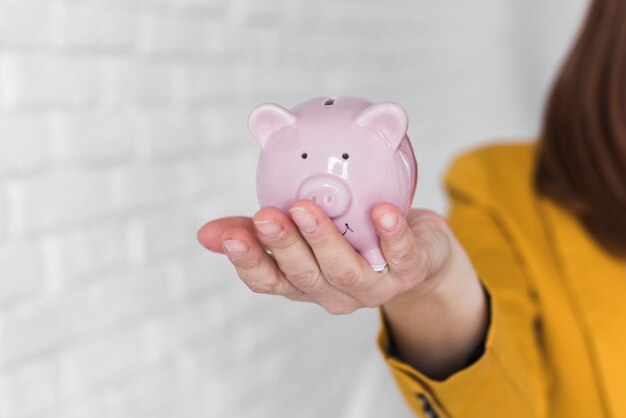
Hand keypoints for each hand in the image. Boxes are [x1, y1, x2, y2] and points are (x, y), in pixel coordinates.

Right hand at [197, 199, 455, 313]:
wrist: (415, 251)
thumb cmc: (351, 235)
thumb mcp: (300, 231)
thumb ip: (257, 228)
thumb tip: (205, 233)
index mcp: (301, 281)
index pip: (267, 279)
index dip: (247, 260)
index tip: (229, 235)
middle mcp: (331, 291)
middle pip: (303, 275)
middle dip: (283, 246)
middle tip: (267, 216)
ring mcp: (371, 287)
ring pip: (344, 272)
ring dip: (324, 241)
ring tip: (306, 209)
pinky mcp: (407, 271)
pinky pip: (400, 256)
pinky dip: (391, 235)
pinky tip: (382, 212)